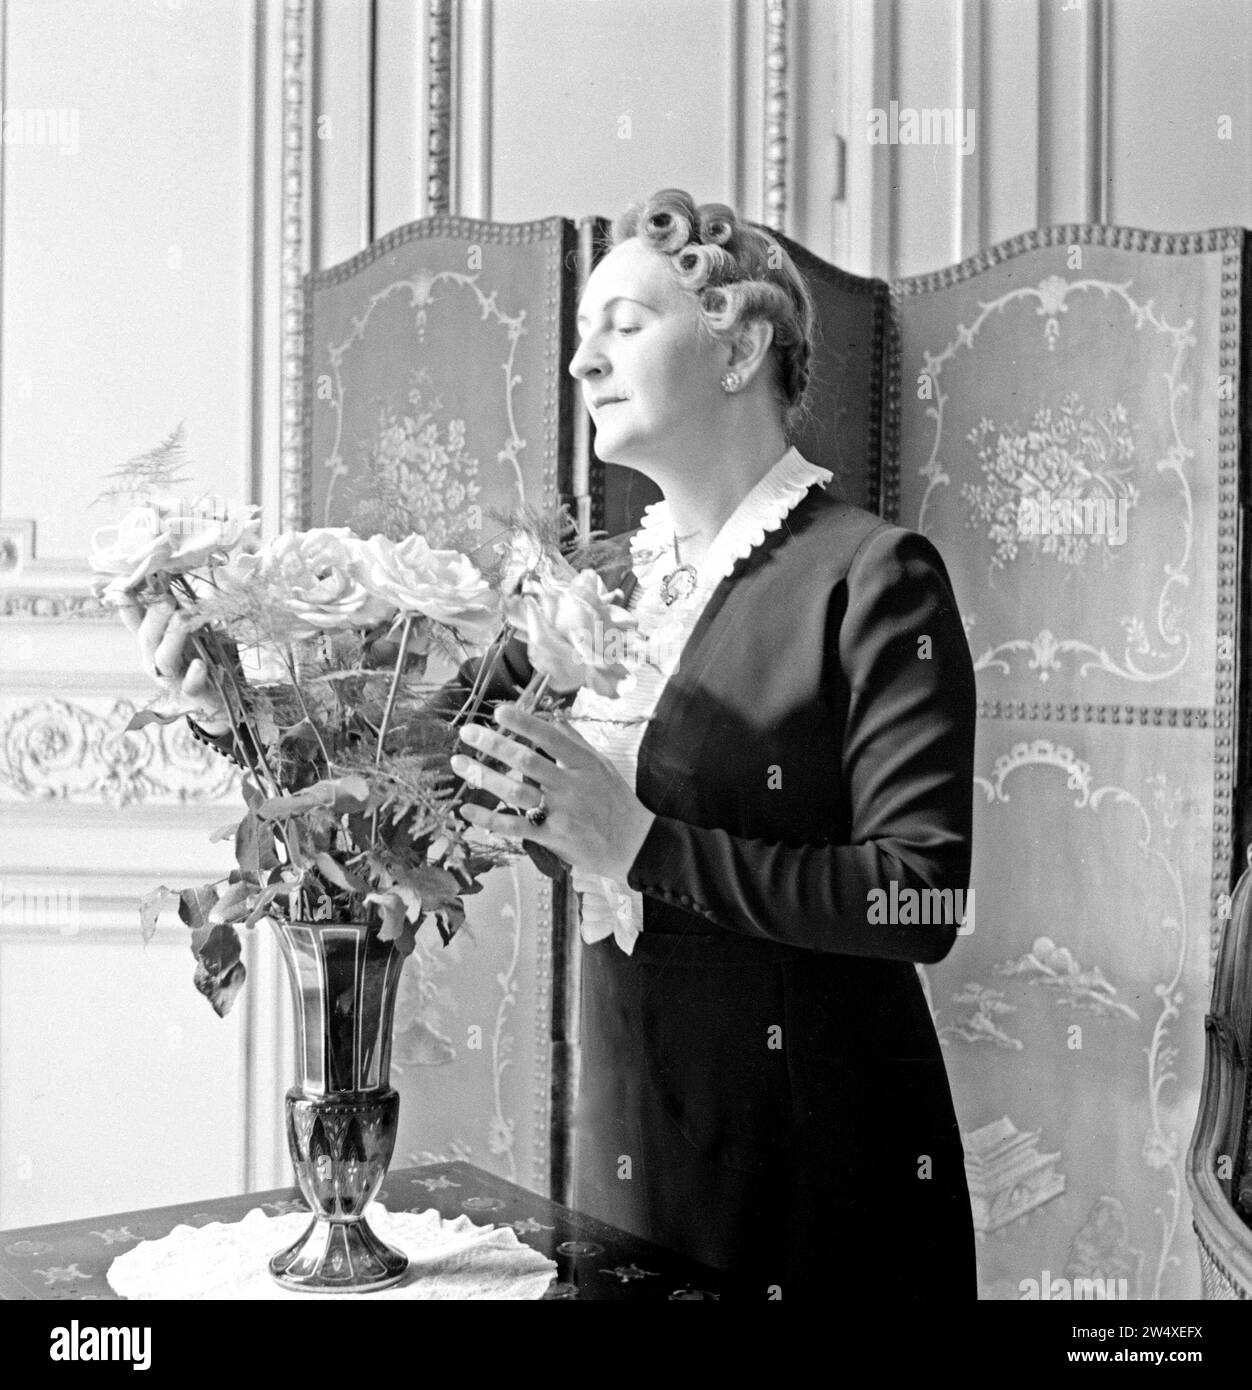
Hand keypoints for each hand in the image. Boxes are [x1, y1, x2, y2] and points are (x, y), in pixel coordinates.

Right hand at [115, 591, 231, 733]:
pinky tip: (199, 664)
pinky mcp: (193, 694)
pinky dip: (194, 675)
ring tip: (182, 618)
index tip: (125, 585)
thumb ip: (182, 609)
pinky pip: (190, 685)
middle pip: (147, 637)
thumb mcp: (194, 628)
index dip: (127, 604)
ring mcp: (172, 679)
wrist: (223, 697)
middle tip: (167, 598)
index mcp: (153, 641)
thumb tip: (177, 578)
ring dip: (172, 637)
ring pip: (164, 658)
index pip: (134, 619)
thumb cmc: (205, 655)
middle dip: (155, 616)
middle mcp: (154, 659)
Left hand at [451, 703, 655, 882]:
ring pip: (516, 791)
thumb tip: (554, 718)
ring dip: (484, 777)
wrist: (633, 845)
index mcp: (584, 764)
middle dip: (494, 744)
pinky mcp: (551, 837)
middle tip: (468, 732)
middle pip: (527, 761)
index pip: (550, 737)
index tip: (499, 711)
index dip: (524, 723)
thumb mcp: (602, 766)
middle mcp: (570, 785)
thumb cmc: (617, 802)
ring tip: (459, 764)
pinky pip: (514, 826)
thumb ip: (575, 742)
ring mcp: (560, 812)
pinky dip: (488, 818)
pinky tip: (466, 809)